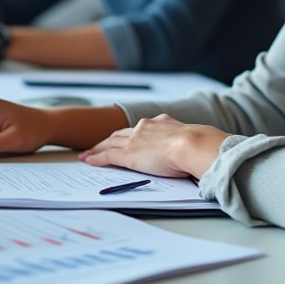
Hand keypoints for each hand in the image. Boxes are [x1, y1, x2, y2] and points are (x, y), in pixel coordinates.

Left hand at [78, 114, 228, 179]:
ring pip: (110, 143)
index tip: (123, 138)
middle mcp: (144, 127)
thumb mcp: (190, 139)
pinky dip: (96, 158)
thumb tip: (192, 152)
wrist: (192, 144)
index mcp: (161, 123)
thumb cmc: (197, 145)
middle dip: (108, 140)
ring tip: (88, 153)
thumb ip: (185, 143)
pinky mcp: (128, 154)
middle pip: (120, 133)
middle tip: (98, 145)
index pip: (139, 129)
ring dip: (97, 148)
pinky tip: (87, 161)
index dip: (128, 134)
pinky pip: (106, 156)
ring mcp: (134, 140)